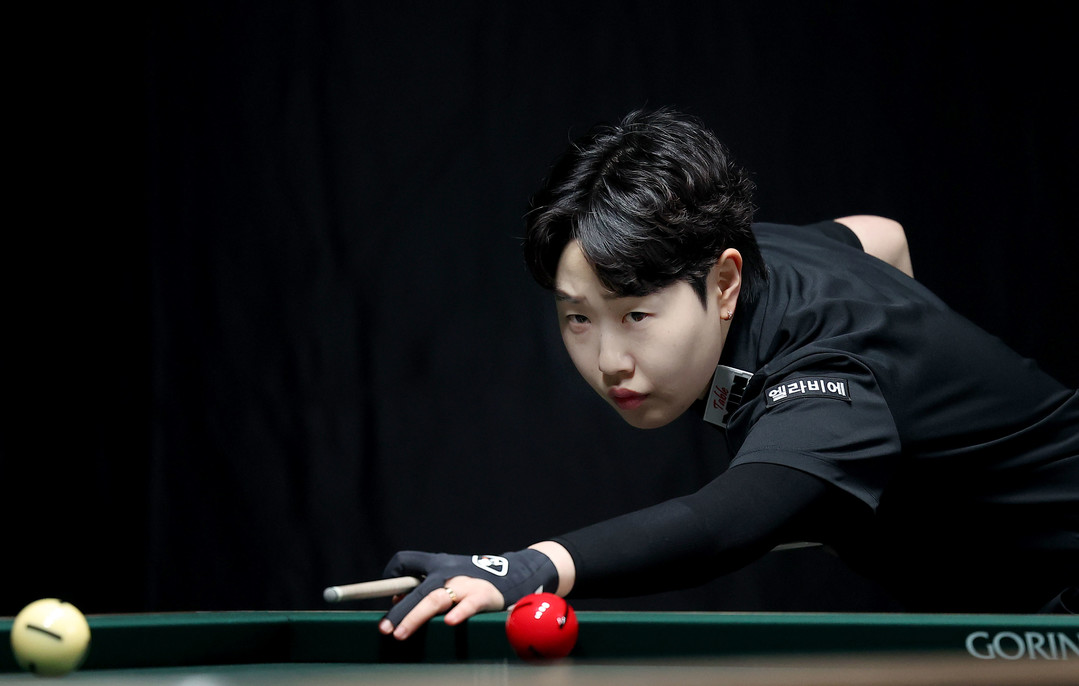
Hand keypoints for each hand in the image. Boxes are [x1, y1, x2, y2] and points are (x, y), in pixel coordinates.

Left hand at [378, 549, 557, 639]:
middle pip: (416, 589)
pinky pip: (469, 604)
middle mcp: (446, 571)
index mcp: (436, 564)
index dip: (391, 574)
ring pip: (435, 598)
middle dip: (398, 611)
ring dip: (415, 616)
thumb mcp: (448, 576)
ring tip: (401, 634)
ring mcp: (464, 582)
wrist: (513, 571)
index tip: (386, 596)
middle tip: (385, 630)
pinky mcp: (482, 595)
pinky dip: (458, 612)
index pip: (406, 560)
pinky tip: (448, 623)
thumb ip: (425, 587)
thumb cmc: (473, 579)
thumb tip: (397, 603)